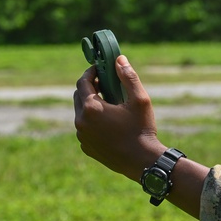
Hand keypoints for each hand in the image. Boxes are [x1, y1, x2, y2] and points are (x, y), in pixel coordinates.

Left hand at [74, 54, 165, 180]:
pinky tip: (109, 123)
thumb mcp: (139, 100)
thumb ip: (128, 77)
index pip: (83, 82)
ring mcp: (82, 136)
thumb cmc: (142, 129)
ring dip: (90, 105)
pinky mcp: (86, 147)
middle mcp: (81, 121)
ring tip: (108, 104)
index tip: (99, 67)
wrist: (142, 161)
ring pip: (81, 113)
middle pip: (78, 96)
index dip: (90, 72)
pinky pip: (84, 129)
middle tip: (104, 84)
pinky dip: (92, 122)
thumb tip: (119, 59)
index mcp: (91, 108)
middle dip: (89, 87)